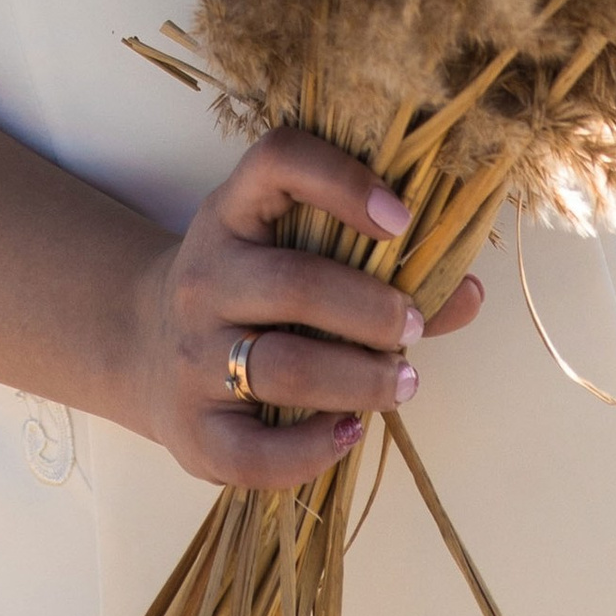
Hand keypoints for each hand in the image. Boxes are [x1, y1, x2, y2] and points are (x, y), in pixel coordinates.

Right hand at [131, 129, 485, 489]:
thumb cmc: (250, 295)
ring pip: (284, 368)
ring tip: (402, 384)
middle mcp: (205, 276)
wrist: (145, 346)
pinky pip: (257, 453)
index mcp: (233, 214)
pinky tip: (349, 431)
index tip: (402, 218)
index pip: (277, 162)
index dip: (343, 180)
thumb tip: (470, 292)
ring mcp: (191, 355)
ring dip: (362, 380)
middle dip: (374, 310)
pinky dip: (315, 449)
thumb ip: (385, 271)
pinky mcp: (191, 430)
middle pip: (296, 283)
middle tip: (413, 325)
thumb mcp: (293, 254)